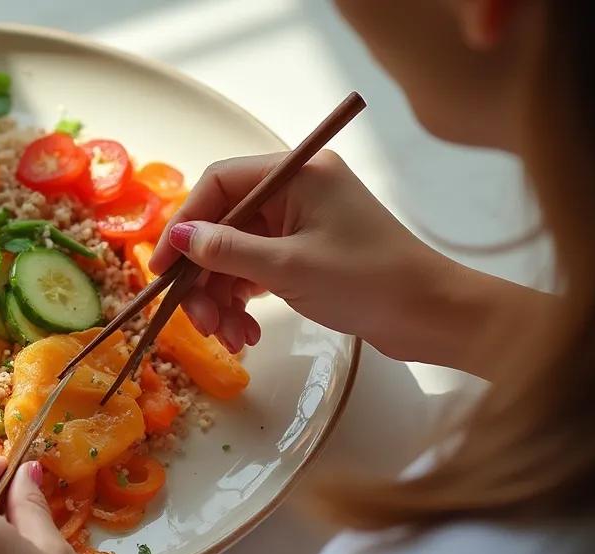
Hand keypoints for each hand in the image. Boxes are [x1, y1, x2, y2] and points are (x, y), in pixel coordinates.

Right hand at [148, 150, 539, 374]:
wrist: (432, 316)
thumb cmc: (369, 280)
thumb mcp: (289, 267)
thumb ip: (228, 250)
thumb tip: (179, 239)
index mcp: (297, 173)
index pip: (219, 185)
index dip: (184, 225)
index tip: (162, 268)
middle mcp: (296, 190)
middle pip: (223, 224)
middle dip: (205, 276)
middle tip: (198, 321)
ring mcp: (301, 223)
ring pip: (236, 254)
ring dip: (223, 298)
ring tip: (228, 339)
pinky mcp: (306, 254)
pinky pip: (256, 271)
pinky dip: (245, 303)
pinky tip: (247, 336)